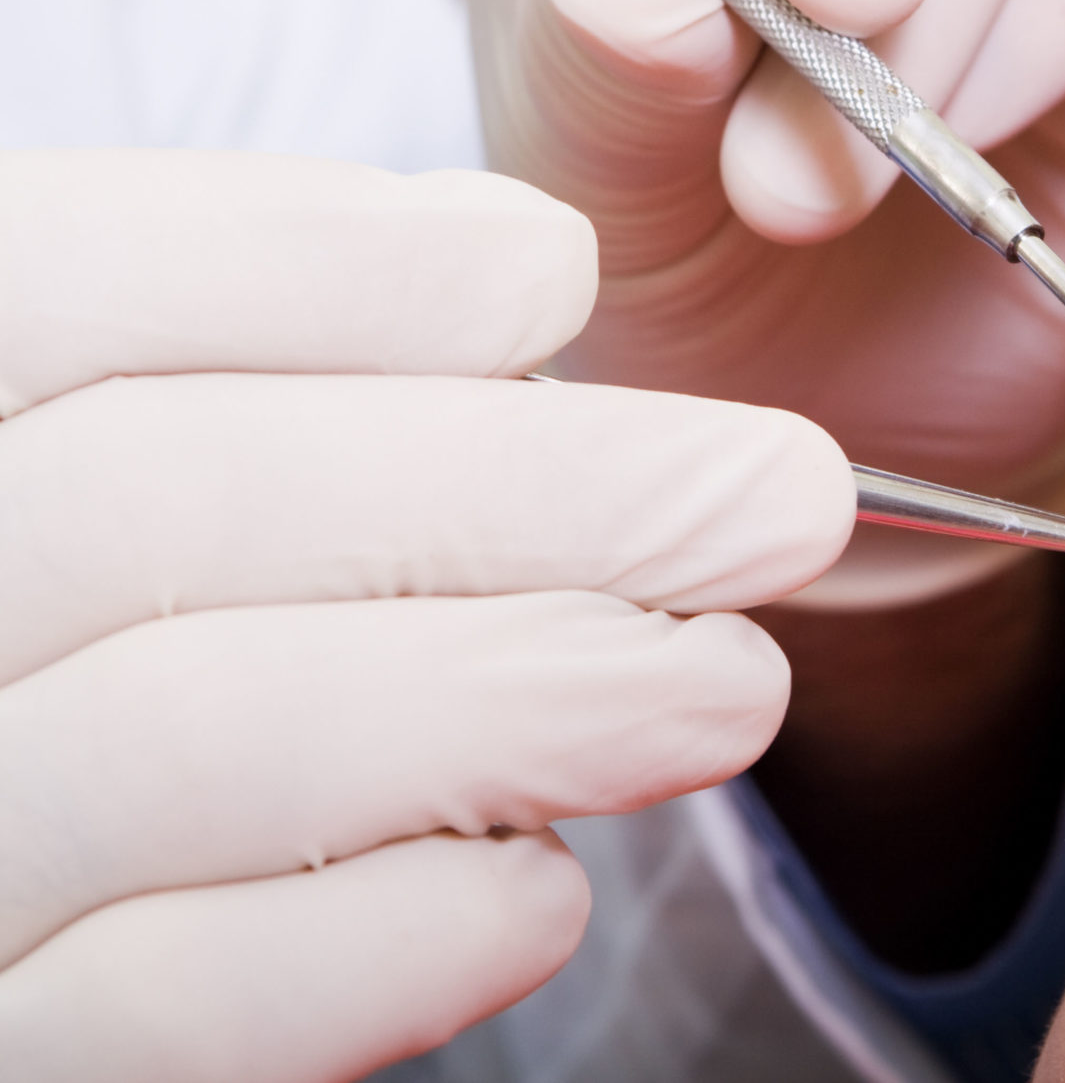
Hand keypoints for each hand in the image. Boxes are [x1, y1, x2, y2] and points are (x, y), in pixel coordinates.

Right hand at [0, 152, 853, 1080]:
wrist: (26, 879)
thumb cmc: (97, 613)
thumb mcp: (108, 454)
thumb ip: (256, 373)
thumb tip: (523, 278)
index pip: (64, 284)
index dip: (320, 263)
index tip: (553, 269)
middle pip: (169, 499)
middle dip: (527, 489)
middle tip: (783, 495)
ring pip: (192, 736)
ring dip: (521, 698)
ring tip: (735, 682)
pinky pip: (167, 1007)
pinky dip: (387, 934)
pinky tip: (538, 887)